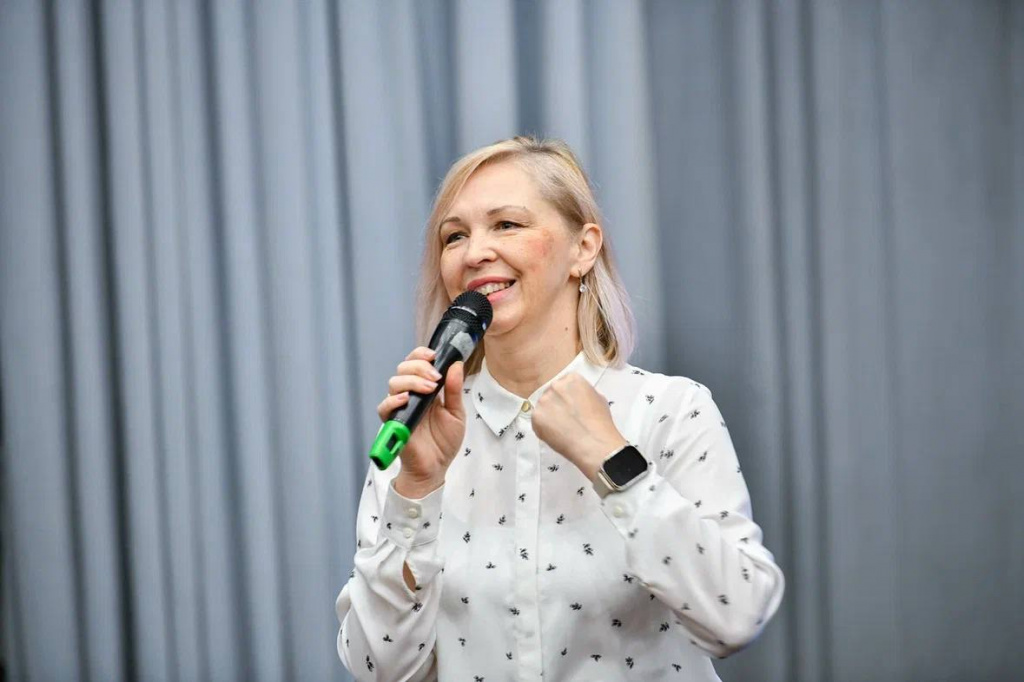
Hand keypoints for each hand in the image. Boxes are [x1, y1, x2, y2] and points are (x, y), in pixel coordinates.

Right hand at [376, 347, 465, 497]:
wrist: (436, 467)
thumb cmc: (445, 440)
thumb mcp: (456, 413)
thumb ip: (454, 390)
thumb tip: (456, 365)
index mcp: (425, 388)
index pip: (416, 362)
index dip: (421, 354)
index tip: (434, 355)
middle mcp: (410, 394)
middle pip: (403, 368)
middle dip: (419, 367)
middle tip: (435, 377)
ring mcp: (400, 407)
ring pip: (394, 382)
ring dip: (412, 381)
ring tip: (429, 389)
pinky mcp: (392, 422)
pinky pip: (384, 406)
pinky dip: (393, 400)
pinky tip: (407, 399)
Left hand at [532, 372, 626, 481]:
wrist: (594, 444)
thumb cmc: (600, 423)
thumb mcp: (599, 398)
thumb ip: (584, 392)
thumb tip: (577, 396)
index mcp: (572, 379)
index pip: (564, 383)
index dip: (567, 397)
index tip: (570, 406)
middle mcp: (556, 386)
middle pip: (551, 393)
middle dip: (556, 404)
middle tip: (565, 418)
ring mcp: (544, 401)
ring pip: (543, 407)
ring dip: (549, 416)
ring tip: (562, 429)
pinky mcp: (536, 416)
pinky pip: (537, 421)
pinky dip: (544, 428)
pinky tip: (557, 435)